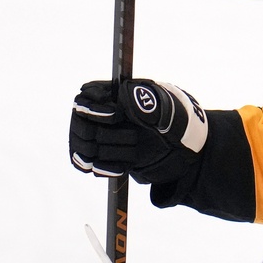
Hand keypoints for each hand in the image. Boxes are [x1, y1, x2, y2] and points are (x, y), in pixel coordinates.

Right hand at [70, 79, 207, 183]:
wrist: (181, 145)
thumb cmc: (173, 119)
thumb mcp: (168, 108)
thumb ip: (147, 102)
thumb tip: (125, 98)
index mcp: (111, 94)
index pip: (84, 97)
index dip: (94, 107)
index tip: (116, 115)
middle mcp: (98, 115)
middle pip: (81, 125)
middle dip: (107, 134)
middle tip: (134, 137)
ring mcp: (96, 137)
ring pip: (84, 147)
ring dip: (110, 152)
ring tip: (134, 149)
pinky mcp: (99, 157)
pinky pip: (86, 165)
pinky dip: (104, 168)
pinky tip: (123, 167)